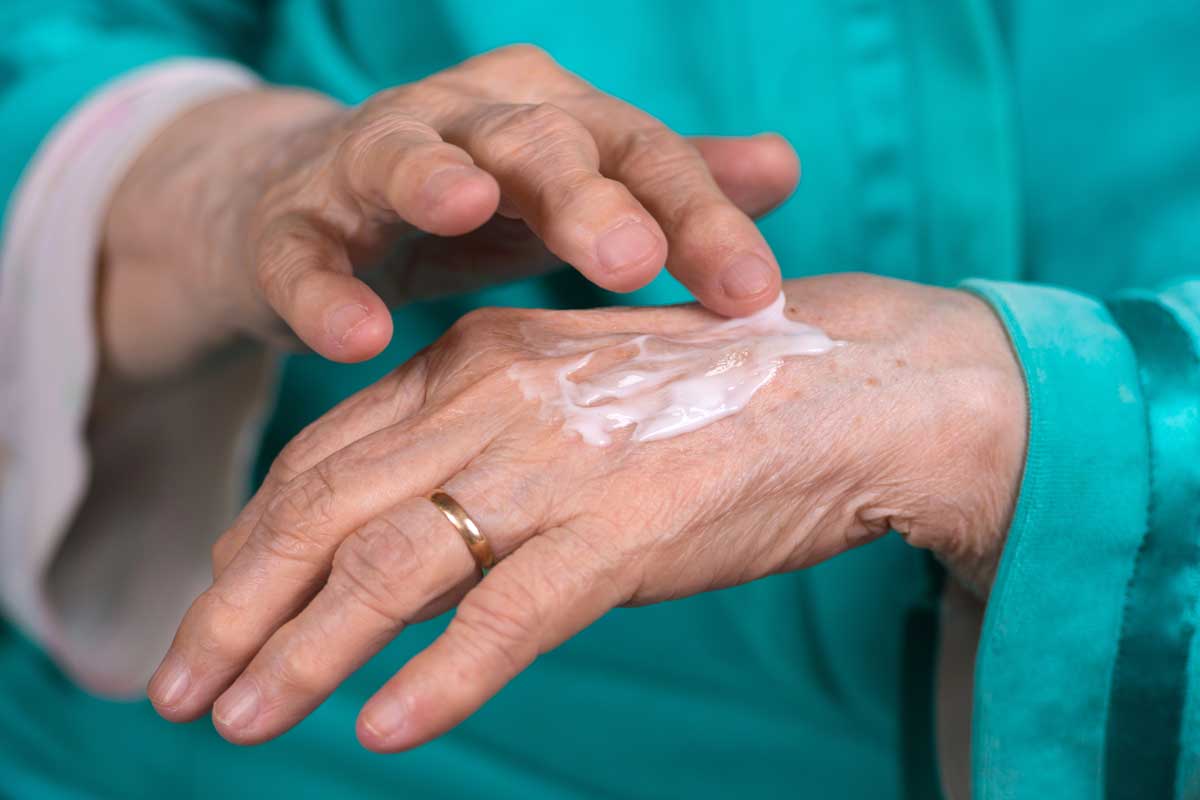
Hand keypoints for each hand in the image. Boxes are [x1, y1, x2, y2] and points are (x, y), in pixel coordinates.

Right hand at [101, 44, 798, 377]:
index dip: (698, 220)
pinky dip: (322, 288)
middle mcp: (469, 117)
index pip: (642, 157)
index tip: (753, 297)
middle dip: (583, 196)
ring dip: (433, 178)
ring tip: (465, 207)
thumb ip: (670, 183)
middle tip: (632, 259)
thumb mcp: (582, 192)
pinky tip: (355, 336)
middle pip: (537, 143)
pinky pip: (301, 248)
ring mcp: (371, 159)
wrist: (322, 204)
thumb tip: (784, 165)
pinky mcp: (291, 221)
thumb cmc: (485, 203)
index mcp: (557, 116)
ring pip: (404, 156)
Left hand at [146, 273, 1025, 750]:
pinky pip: (509, 618)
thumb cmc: (711, 393)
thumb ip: (481, 439)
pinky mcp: (627, 529)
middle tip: (174, 688)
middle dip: (235, 608)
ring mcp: (557, 463)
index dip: (253, 539)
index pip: (324, 454)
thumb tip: (405, 533)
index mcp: (475, 356)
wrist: (855, 382)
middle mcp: (495, 400)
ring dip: (301, 655)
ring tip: (239, 722)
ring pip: (390, 570)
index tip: (215, 605)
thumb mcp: (570, 389)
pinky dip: (440, 678)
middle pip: (323, 512)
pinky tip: (386, 731)